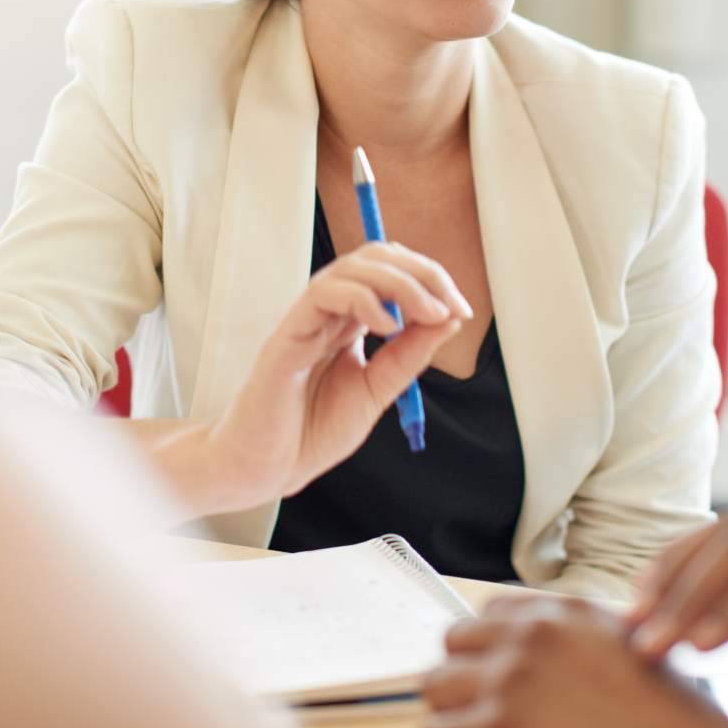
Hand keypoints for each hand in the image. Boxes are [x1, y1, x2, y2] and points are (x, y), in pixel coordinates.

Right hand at [201, 241, 470, 510]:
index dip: (430, 280)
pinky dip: (363, 299)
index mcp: (349, 321)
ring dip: (401, 282)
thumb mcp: (376, 390)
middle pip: (377, 258)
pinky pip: (324, 294)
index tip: (460, 310)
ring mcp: (307, 318)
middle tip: (450, 304)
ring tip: (428, 313)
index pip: (392, 272)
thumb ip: (408, 356)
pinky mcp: (288, 334)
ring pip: (353, 267)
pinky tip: (387, 327)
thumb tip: (449, 318)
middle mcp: (328, 311)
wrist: (266, 469)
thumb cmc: (311, 432)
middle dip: (422, 272)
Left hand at [422, 594, 727, 727]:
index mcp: (563, 614)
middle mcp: (531, 637)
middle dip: (464, 676)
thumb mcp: (624, 648)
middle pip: (454, 641)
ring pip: (436, 685)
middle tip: (480, 708)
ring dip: (452, 711)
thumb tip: (524, 647)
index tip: (492, 673)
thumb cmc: (666, 717)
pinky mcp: (498, 726)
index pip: (488, 613)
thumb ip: (574, 637)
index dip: (488, 648)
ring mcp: (511, 680)